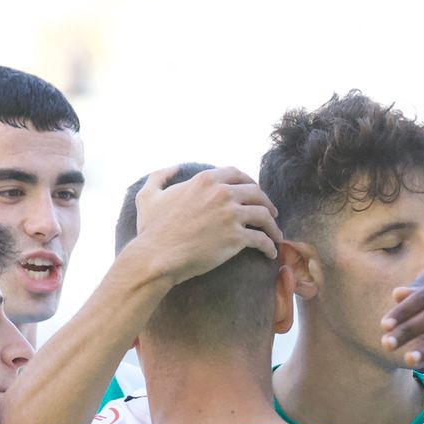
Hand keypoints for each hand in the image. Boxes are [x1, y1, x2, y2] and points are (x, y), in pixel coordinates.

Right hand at [130, 166, 280, 281]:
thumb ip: (160, 176)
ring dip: (272, 225)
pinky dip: (270, 246)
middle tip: (270, 213)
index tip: (253, 192)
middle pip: (256, 192)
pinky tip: (270, 253)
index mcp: (206, 180)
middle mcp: (222, 193)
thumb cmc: (151, 230)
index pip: (237, 174)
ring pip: (264, 215)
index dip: (249, 182)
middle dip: (266, 202)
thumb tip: (174, 168)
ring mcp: (231, 215)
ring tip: (275, 234)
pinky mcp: (236, 238)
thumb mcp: (148, 195)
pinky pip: (262, 239)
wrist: (157, 256)